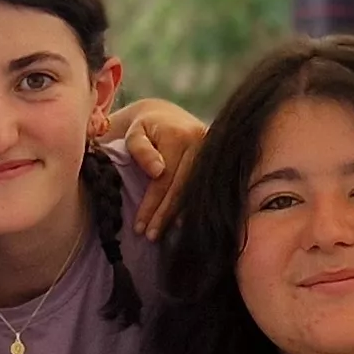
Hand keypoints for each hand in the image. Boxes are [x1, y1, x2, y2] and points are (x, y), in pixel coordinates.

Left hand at [101, 99, 204, 236]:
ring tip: (163, 236)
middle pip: (182, 188)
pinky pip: (205, 188)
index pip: (165, 179)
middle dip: (165, 216)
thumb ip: (141, 149)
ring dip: (179, 216)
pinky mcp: (218, 159)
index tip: (139, 226)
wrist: (167, 116)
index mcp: (180, 136)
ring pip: (196, 191)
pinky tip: (182, 225)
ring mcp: (213, 152)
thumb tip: (157, 171)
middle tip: (150, 236)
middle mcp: (201, 142)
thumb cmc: (145, 128)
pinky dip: (192, 208)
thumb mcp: (135, 133)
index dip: (152, 205)